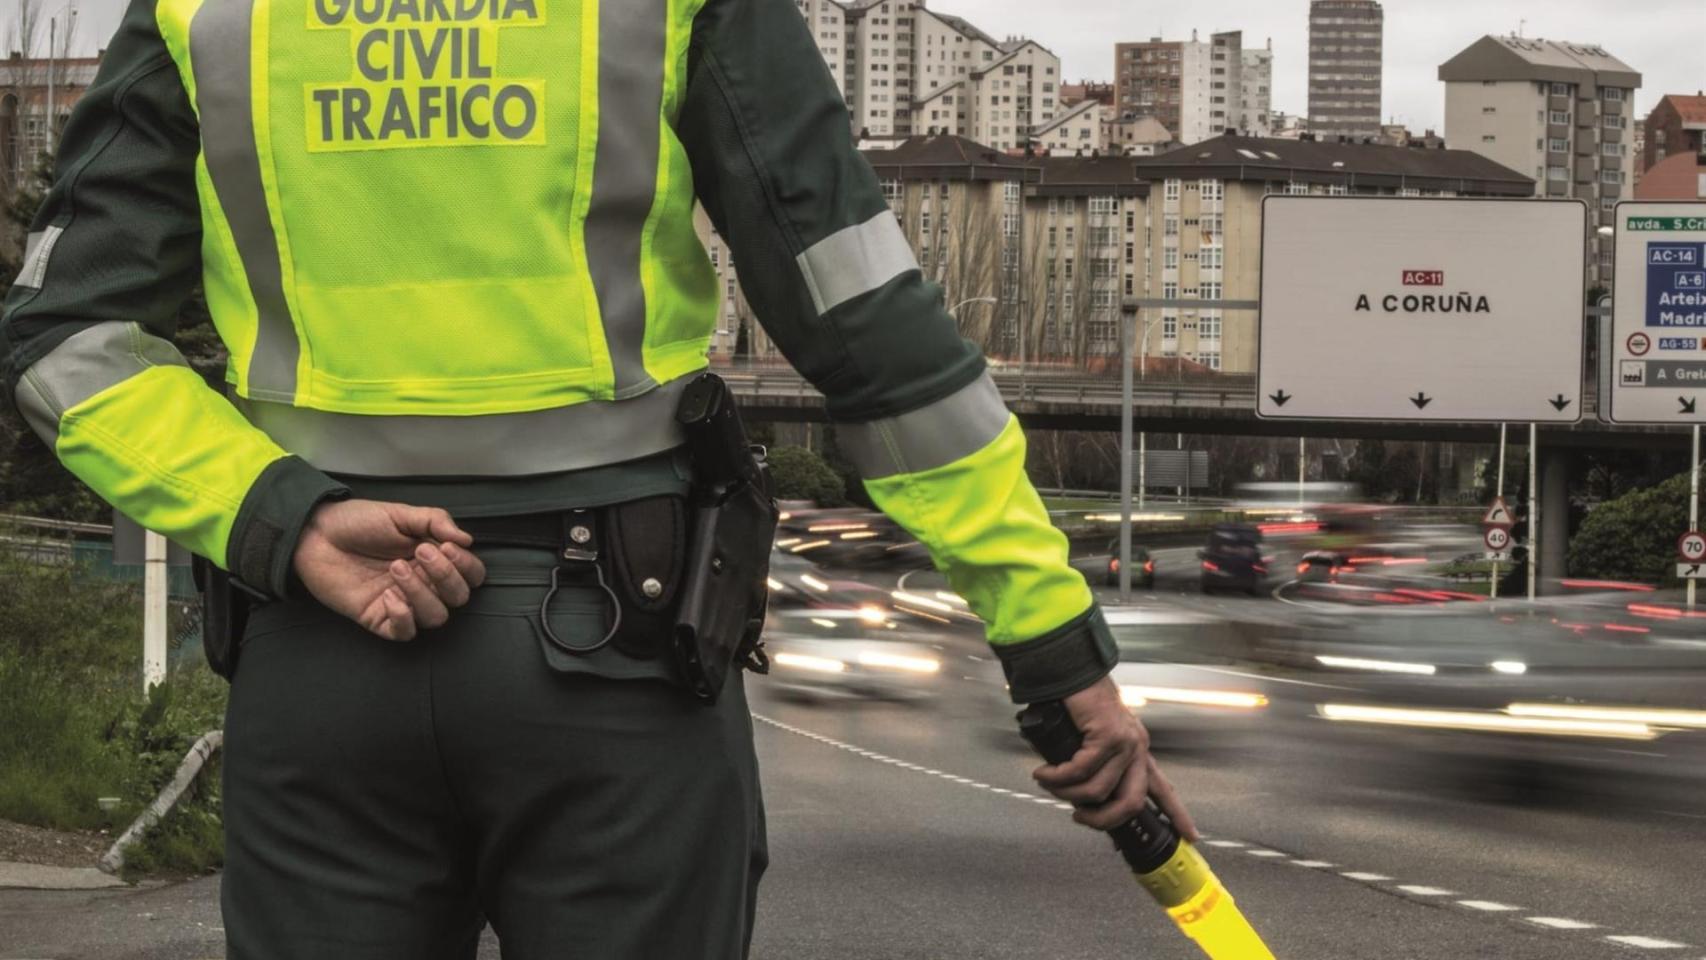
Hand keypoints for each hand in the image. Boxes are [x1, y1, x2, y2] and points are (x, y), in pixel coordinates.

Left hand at [291, 499, 486, 640]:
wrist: (315, 534)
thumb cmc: (356, 522)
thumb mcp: (400, 513)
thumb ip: (436, 521)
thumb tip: (467, 539)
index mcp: (434, 559)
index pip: (470, 574)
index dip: (466, 565)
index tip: (446, 546)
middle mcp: (423, 583)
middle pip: (458, 598)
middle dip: (446, 576)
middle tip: (421, 553)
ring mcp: (402, 602)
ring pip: (435, 617)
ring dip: (421, 592)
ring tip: (396, 568)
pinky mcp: (379, 618)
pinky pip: (404, 632)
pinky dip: (403, 616)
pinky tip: (387, 595)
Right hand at [1031, 676, 1198, 839]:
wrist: (1072, 670)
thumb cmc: (1078, 702)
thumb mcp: (1092, 739)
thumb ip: (1094, 765)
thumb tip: (1080, 796)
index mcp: (1137, 750)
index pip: (1162, 788)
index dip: (1177, 814)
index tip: (1191, 836)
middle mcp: (1136, 747)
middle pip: (1130, 803)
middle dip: (1102, 820)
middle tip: (1080, 817)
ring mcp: (1124, 742)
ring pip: (1098, 790)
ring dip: (1067, 794)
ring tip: (1048, 785)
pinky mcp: (1107, 735)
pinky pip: (1080, 771)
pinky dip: (1057, 777)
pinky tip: (1044, 773)